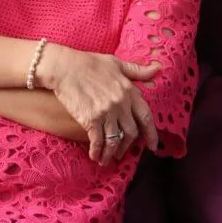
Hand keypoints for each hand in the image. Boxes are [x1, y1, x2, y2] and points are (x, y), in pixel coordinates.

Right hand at [37, 45, 160, 165]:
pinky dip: (97, 151)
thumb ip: (137, 70)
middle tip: (122, 153)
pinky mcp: (91, 119)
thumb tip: (157, 69)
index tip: (152, 146)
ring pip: (115, 140)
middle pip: (131, 132)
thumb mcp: (116, 63)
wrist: (64, 67)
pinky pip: (98, 141)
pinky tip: (94, 156)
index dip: (151, 134)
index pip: (146, 117)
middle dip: (127, 146)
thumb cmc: (88, 63)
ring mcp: (106, 112)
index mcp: (129, 90)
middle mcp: (121, 103)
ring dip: (112, 153)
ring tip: (107, 159)